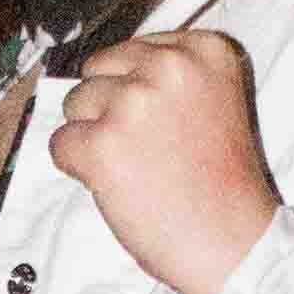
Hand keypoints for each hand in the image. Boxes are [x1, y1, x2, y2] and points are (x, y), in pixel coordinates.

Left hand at [47, 27, 277, 293]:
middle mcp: (169, 67)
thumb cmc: (223, 185)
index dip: (133, 89)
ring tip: (134, 168)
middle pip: (98, 71)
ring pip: (74, 104)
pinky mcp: (103, 143)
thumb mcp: (216, 103)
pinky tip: (114, 185)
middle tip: (144, 149)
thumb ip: (170, 78)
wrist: (234, 244)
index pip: (133, 50)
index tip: (159, 124)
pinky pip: (59, 144)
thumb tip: (103, 74)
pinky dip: (76, 168)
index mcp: (204, 51)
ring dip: (92, 136)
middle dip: (107, 107)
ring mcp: (133, 103)